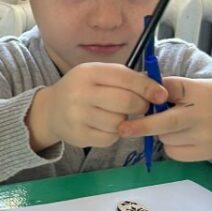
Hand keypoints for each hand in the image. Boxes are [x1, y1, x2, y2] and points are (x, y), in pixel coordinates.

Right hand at [26, 63, 167, 151]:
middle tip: (140, 108)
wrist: (50, 110)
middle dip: (140, 106)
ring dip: (126, 122)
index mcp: (88, 72)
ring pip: (119, 123)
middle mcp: (80, 92)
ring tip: (117, 116)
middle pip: (126, 102)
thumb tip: (159, 91)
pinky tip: (105, 127)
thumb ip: (126, 79)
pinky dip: (114, 134)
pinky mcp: (78, 136)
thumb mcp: (99, 75)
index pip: (125, 78)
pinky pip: (110, 138)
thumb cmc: (83, 89)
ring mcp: (77, 116)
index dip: (147, 87)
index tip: (161, 96)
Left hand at [117, 77, 211, 165]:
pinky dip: (169, 145)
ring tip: (173, 125)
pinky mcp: (203, 154)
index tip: (135, 96)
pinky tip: (179, 137)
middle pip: (166, 122)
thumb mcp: (202, 86)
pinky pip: (173, 152)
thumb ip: (176, 87)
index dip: (154, 93)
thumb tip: (143, 86)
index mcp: (201, 92)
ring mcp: (203, 137)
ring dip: (159, 132)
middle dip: (142, 126)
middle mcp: (202, 115)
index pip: (173, 89)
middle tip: (123, 128)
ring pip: (166, 138)